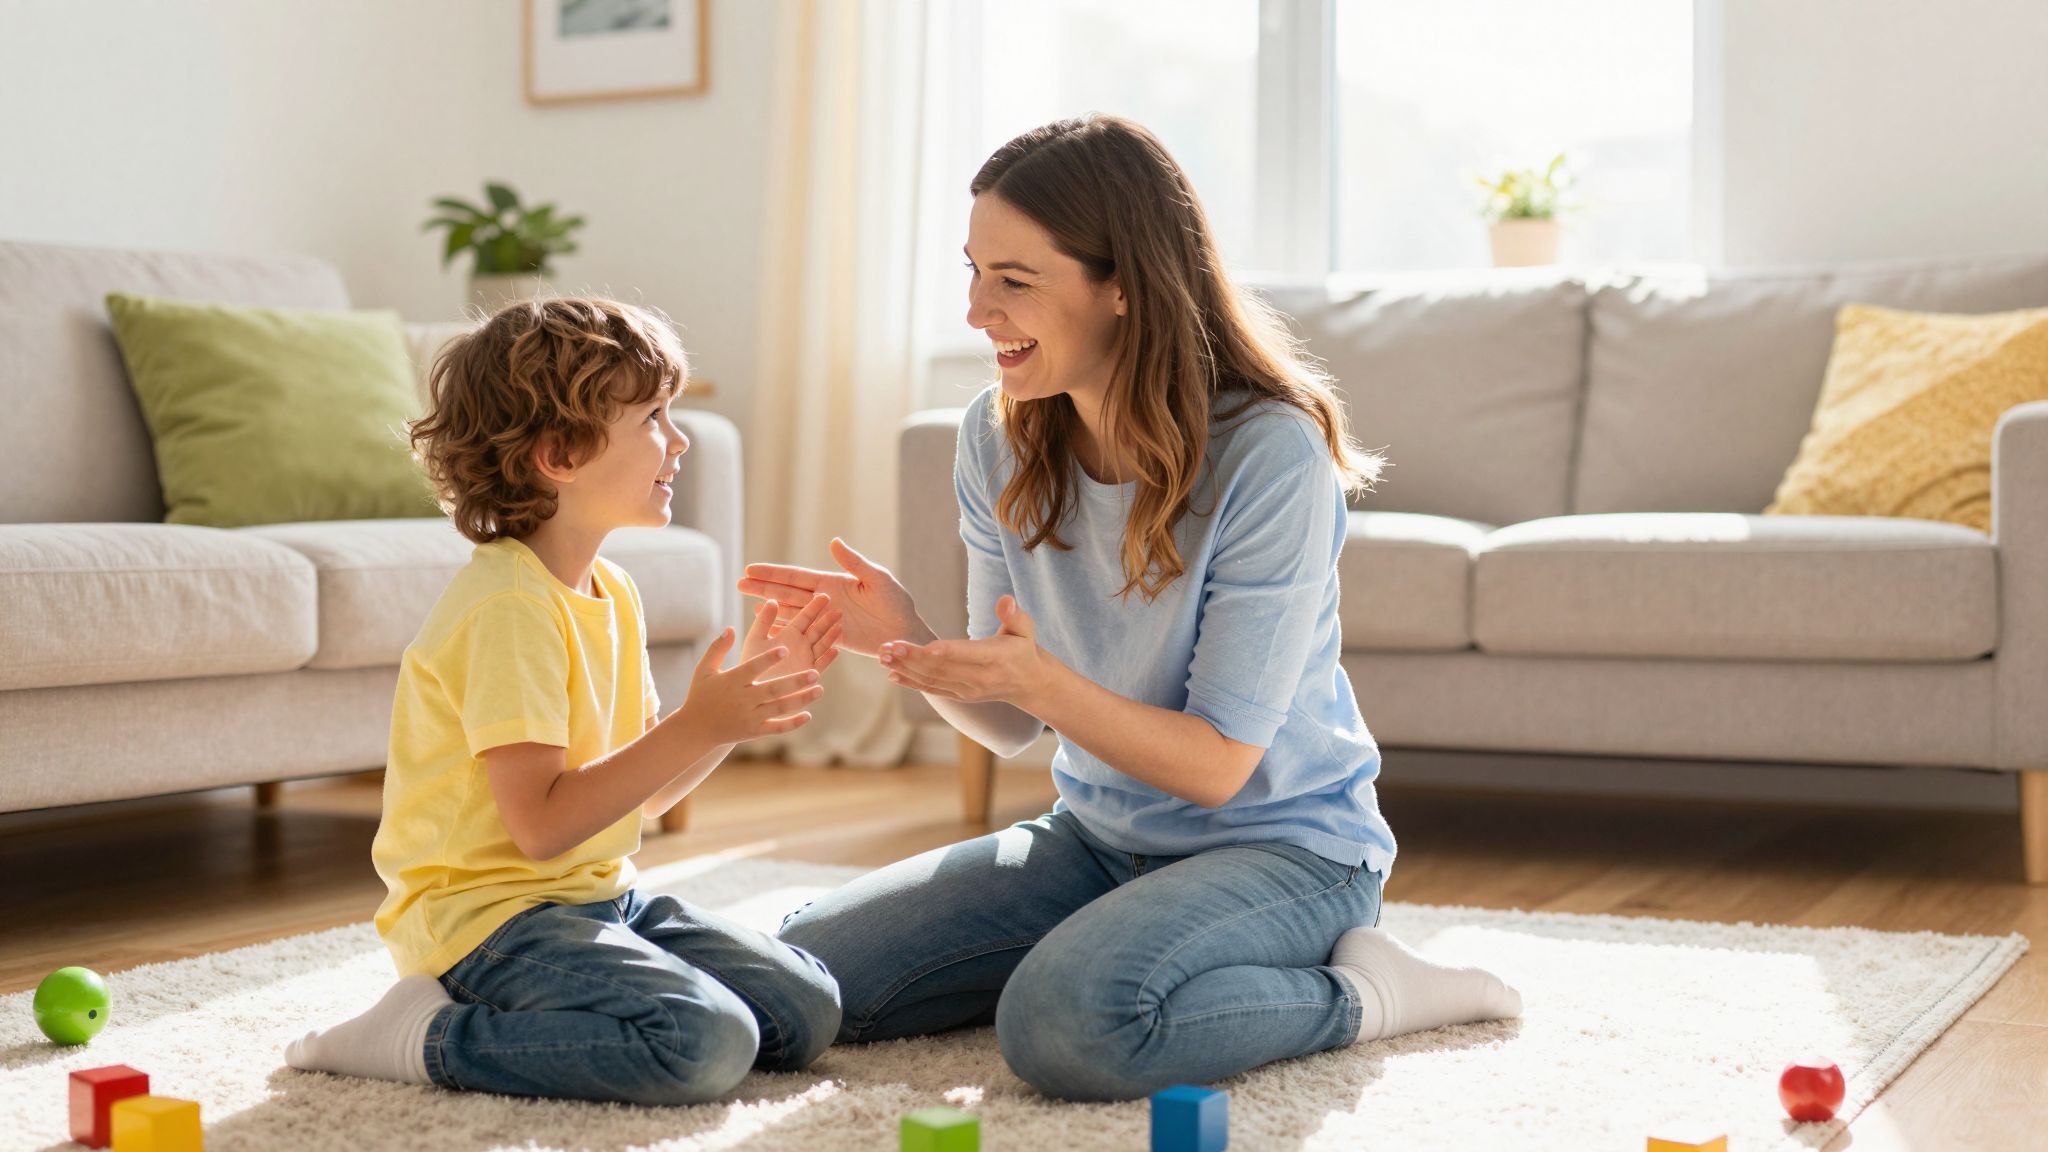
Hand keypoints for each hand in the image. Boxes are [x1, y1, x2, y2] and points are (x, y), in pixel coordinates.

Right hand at [674, 628, 822, 744]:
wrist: (695, 729)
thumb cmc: (700, 694)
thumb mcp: (704, 669)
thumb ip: (717, 648)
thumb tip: (730, 628)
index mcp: (732, 681)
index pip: (753, 668)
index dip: (768, 659)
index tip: (785, 648)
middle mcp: (743, 699)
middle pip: (773, 689)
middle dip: (795, 682)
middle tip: (816, 672)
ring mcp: (750, 717)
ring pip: (779, 708)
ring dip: (801, 700)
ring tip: (820, 689)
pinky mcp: (754, 731)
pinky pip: (776, 728)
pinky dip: (792, 724)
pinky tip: (808, 715)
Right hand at [738, 538, 930, 657]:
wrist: (905, 633)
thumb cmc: (897, 603)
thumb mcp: (877, 579)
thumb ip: (854, 563)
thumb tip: (833, 541)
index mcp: (833, 582)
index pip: (797, 576)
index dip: (774, 573)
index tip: (751, 568)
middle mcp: (825, 599)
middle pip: (787, 592)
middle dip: (763, 587)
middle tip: (738, 583)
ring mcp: (826, 619)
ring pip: (791, 611)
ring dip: (770, 607)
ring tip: (747, 603)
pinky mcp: (830, 638)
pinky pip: (804, 632)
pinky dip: (786, 628)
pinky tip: (770, 626)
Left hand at [740, 591, 842, 678]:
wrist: (751, 690)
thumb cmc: (750, 663)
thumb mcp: (755, 639)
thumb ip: (763, 621)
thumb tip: (771, 599)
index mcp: (788, 633)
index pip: (804, 617)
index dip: (814, 607)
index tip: (825, 596)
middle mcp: (800, 645)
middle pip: (817, 630)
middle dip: (827, 620)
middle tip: (839, 609)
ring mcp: (806, 659)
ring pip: (822, 645)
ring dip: (831, 636)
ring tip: (839, 626)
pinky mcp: (808, 674)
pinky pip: (820, 664)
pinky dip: (827, 658)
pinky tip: (836, 650)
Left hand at [879, 595, 1060, 711]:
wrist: (1028, 683)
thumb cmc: (1023, 647)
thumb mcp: (1025, 628)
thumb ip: (1014, 615)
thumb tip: (1005, 600)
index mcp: (995, 658)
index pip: (967, 654)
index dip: (946, 651)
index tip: (924, 646)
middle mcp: (979, 678)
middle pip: (942, 668)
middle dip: (912, 658)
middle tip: (888, 646)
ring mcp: (968, 690)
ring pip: (932, 680)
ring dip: (905, 669)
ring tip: (883, 657)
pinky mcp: (960, 696)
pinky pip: (933, 690)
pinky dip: (912, 683)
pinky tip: (892, 675)